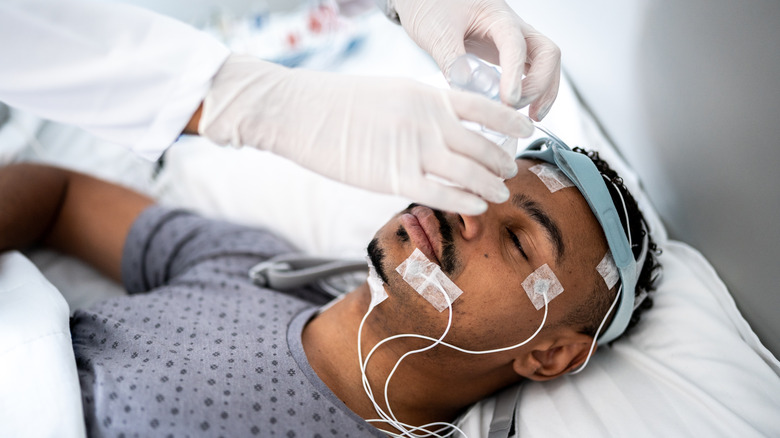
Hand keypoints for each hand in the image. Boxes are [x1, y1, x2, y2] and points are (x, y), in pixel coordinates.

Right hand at [198, 55, 532, 214]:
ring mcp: (411, 150)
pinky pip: (441, 194)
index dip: (510, 122)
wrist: (298, 111)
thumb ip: (423, 110)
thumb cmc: (338, 101)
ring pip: (468, 172)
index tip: (525, 131)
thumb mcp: (391, 92)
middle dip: (501, 162)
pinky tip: (477, 206)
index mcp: (426, 96)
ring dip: (490, 185)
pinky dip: (465, 201)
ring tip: (500, 193)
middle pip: (481, 146)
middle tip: (510, 172)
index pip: (484, 107)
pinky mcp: (392, 178)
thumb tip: (446, 126)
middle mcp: (426, 122)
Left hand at [393, 0, 560, 120]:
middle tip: (519, 109)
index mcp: (496, 17)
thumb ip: (453, 60)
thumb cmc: (432, 4)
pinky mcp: (505, 52)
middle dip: (541, 85)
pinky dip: (532, 91)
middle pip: (546, 53)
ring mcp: (512, 40)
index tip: (508, 100)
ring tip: (532, 117)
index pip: (515, 45)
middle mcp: (512, 27)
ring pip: (544, 63)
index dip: (515, 74)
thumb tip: (467, 89)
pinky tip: (520, 108)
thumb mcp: (437, 32)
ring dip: (543, 91)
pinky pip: (530, 71)